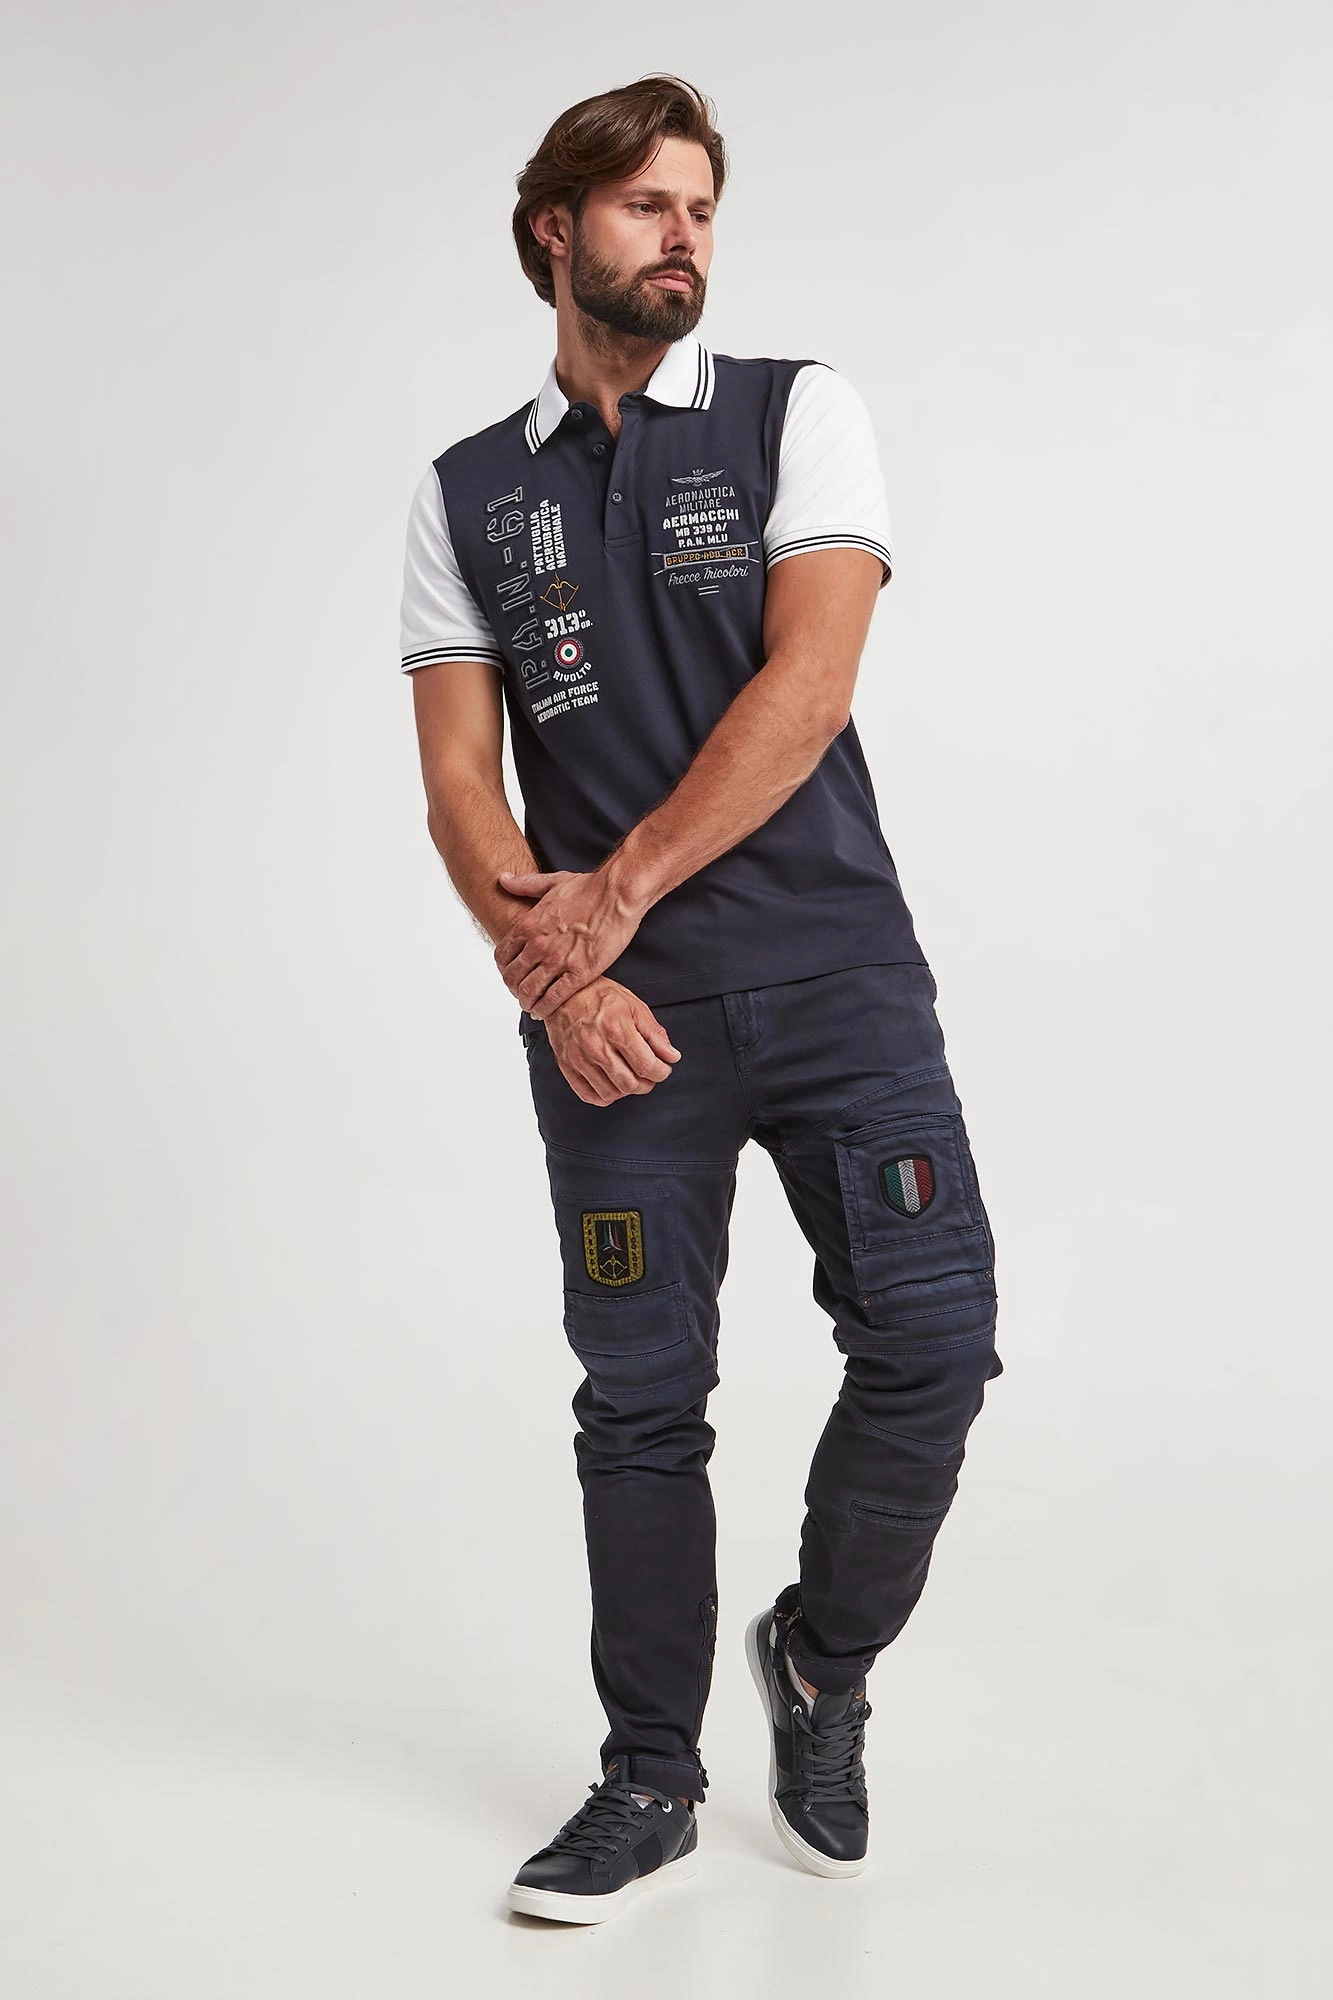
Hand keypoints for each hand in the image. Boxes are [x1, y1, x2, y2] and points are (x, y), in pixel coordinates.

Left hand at [495, 863, 645, 1017]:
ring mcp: (557, 961)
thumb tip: (503, 880)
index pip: (502, 956)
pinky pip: (554, 998)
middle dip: (513, 989)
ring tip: (531, 1006)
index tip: (511, 974)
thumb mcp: (551, 882)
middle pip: (512, 977)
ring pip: (529, 991)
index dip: (504, 969)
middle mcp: (538, 945)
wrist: (617, 895)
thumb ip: (525, 884)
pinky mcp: (579, 973)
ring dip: (527, 1002)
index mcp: (528, 925)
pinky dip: (545, 1009)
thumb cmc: (590, 887)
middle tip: (521, 993)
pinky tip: (545, 1011)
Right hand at [538, 978, 681, 1105]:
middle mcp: (596, 1046)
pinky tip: (612, 1083)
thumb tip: (671, 1056)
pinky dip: (605, 1096)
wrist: (564, 993)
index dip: (661, 1072)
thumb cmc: (600, 997)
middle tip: (649, 1074)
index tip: (663, 1068)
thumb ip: (655, 1034)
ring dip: (626, 1090)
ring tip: (631, 1077)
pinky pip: (589, 1095)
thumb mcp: (635, 1007)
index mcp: (616, 1029)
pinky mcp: (566, 1065)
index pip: (646, 1066)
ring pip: (611, 1093)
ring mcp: (579, 1058)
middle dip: (647, 1084)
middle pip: (630, 1084)